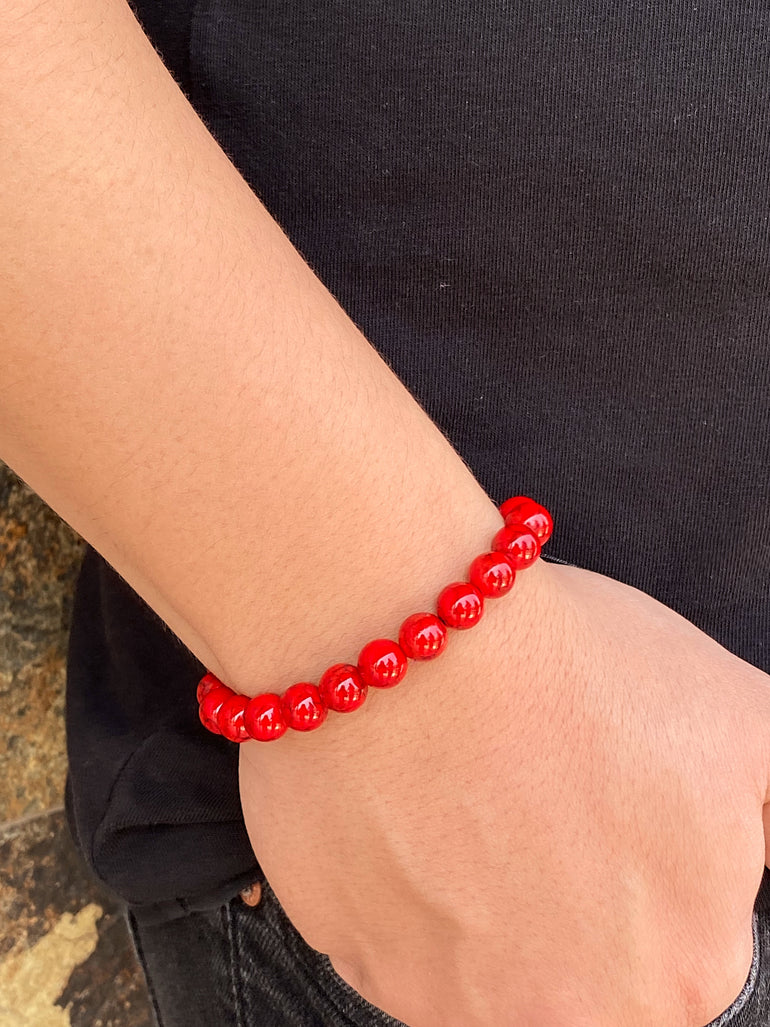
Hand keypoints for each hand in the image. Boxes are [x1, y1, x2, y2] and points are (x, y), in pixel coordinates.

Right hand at [239, 560, 769, 1026]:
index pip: (680, 946)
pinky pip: (398, 937)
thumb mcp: (745, 723)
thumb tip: (757, 841)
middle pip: (583, 966)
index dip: (644, 861)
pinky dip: (406, 880)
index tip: (609, 801)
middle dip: (571, 891)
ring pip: (485, 961)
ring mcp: (447, 1000)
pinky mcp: (357, 957)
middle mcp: (563, 1018)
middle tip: (538, 795)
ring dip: (483, 891)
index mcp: (680, 976)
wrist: (410, 637)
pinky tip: (409, 801)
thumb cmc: (573, 672)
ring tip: (468, 789)